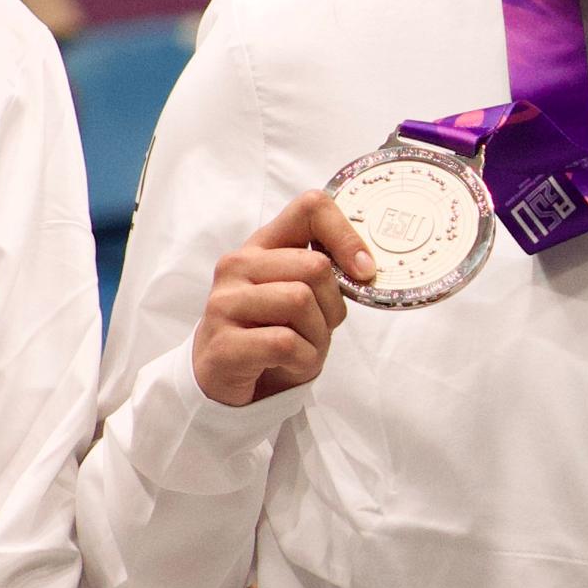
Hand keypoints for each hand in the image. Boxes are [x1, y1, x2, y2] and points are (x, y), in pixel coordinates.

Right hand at [191, 192, 373, 406]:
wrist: (227, 381)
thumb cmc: (273, 334)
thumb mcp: (303, 297)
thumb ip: (325, 275)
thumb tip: (364, 267)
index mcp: (262, 246)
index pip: (310, 207)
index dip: (346, 236)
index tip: (363, 270)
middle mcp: (237, 265)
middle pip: (314, 265)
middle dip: (333, 305)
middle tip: (320, 328)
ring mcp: (225, 302)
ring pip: (300, 301)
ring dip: (317, 336)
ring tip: (303, 348)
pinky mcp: (224, 343)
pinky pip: (285, 342)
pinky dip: (304, 358)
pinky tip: (291, 363)